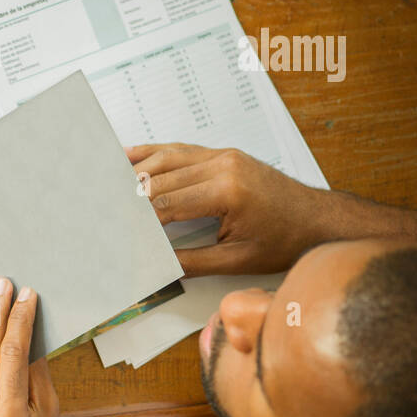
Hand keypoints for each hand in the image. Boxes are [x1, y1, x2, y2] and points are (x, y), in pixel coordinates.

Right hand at [130, 143, 416, 275]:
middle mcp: (222, 166)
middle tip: (96, 203)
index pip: (164, 204)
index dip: (134, 218)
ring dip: (133, 170)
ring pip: (164, 158)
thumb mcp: (236, 261)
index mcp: (225, 192)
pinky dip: (153, 153)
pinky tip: (130, 156)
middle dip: (126, 193)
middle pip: (158, 178)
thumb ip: (190, 262)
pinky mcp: (223, 154)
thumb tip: (153, 266)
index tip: (111, 227)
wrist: (320, 220)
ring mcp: (222, 156)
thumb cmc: (285, 241)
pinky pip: (180, 149)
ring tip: (103, 180)